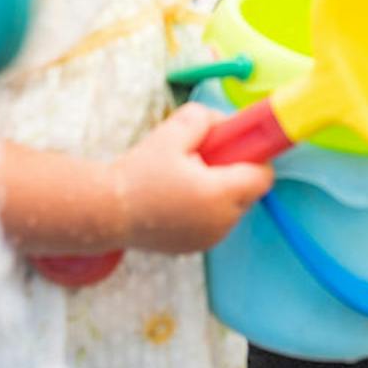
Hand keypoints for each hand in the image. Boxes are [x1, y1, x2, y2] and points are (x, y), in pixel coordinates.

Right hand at [112, 105, 272, 253]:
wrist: (104, 212)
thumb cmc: (138, 173)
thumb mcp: (172, 133)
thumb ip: (204, 119)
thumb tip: (224, 122)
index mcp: (220, 195)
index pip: (263, 177)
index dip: (255, 157)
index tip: (237, 146)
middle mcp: (221, 223)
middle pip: (250, 192)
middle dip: (236, 172)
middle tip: (206, 159)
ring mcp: (209, 240)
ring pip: (233, 208)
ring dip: (221, 191)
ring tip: (187, 179)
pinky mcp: (194, 248)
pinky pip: (215, 222)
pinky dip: (207, 208)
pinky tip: (179, 197)